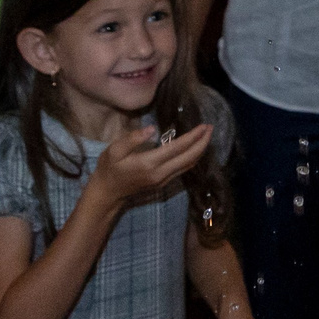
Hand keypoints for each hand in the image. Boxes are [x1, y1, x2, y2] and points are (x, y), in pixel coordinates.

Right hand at [86, 122, 214, 212]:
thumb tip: (152, 129)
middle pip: (189, 158)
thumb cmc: (109, 168)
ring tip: (206, 136)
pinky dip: (192, 158)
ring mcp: (163, 180)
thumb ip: (132, 138)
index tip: (204, 125)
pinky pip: (183, 169)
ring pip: (188, 165)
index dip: (193, 137)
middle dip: (202, 142)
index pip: (178, 148)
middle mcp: (160, 173)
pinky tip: (195, 149)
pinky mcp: (163, 183)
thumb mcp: (114, 150)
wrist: (108, 193)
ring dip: (200, 150)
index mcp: (149, 163)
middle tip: (211, 127)